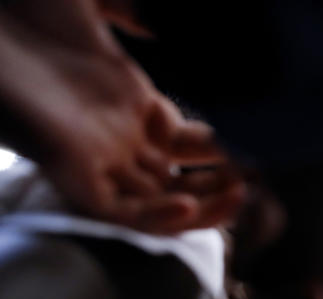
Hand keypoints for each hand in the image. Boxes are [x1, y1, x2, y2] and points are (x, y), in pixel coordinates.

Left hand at [0, 0, 245, 231]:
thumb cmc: (26, 11)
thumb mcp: (91, 2)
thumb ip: (135, 11)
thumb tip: (167, 27)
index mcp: (127, 103)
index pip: (188, 143)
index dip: (226, 150)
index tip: (261, 145)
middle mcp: (117, 138)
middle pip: (182, 180)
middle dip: (223, 182)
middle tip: (258, 178)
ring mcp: (97, 158)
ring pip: (161, 204)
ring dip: (204, 207)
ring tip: (241, 195)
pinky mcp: (73, 175)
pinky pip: (122, 214)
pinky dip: (156, 218)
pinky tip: (186, 203)